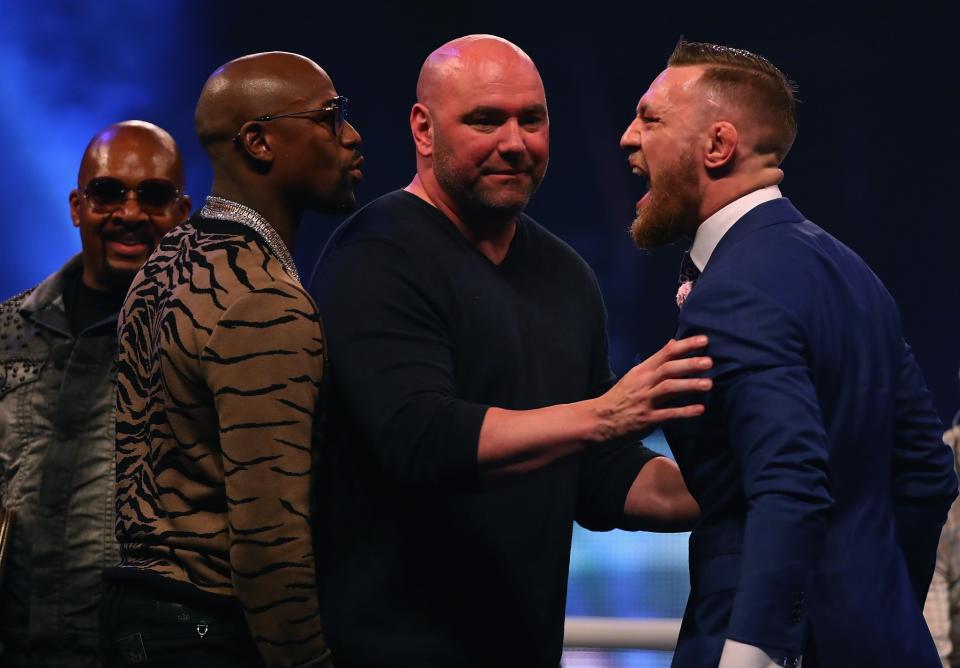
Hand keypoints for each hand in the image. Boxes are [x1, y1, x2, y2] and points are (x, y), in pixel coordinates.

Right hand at [591, 336, 711, 440]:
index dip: (686, 346)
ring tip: (709, 384)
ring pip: (668, 388)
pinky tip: (700, 409)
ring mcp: (645, 400)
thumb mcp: (636, 374)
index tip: (704, 340)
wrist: (600, 419)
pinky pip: (668, 414)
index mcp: (643, 370)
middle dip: (689, 364)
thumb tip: (674, 343)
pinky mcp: (647, 418)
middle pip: (668, 369)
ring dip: (689, 385)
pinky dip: (684, 411)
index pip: (666, 353)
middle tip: (709, 362)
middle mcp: (644, 382)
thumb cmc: (622, 396)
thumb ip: (657, 361)